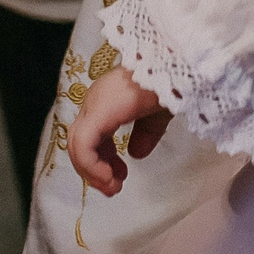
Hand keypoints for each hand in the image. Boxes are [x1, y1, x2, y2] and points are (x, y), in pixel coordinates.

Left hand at [69, 66, 170, 195]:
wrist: (177, 66)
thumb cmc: (171, 82)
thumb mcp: (157, 114)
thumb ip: (145, 134)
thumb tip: (136, 154)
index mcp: (106, 101)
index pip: (90, 136)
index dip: (100, 161)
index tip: (119, 177)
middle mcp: (95, 101)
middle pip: (79, 143)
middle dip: (94, 170)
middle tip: (113, 187)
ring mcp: (94, 105)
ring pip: (76, 146)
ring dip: (92, 173)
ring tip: (112, 187)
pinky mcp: (98, 112)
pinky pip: (84, 146)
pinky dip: (92, 166)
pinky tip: (109, 178)